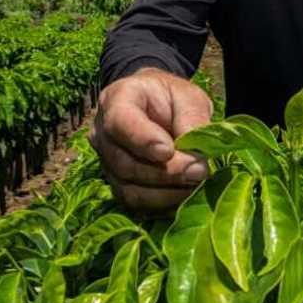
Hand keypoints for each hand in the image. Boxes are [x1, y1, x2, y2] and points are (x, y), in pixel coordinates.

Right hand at [89, 67, 212, 212]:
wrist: (161, 109)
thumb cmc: (174, 99)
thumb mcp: (189, 98)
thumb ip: (193, 122)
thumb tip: (197, 160)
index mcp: (117, 99)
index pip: (120, 122)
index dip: (143, 140)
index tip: (169, 151)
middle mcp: (102, 133)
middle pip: (125, 163)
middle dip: (166, 172)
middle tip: (199, 172)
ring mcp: (106, 162)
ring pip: (129, 189)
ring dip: (166, 193)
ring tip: (196, 185)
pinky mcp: (117, 185)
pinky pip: (135, 204)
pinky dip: (163, 204)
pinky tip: (186, 195)